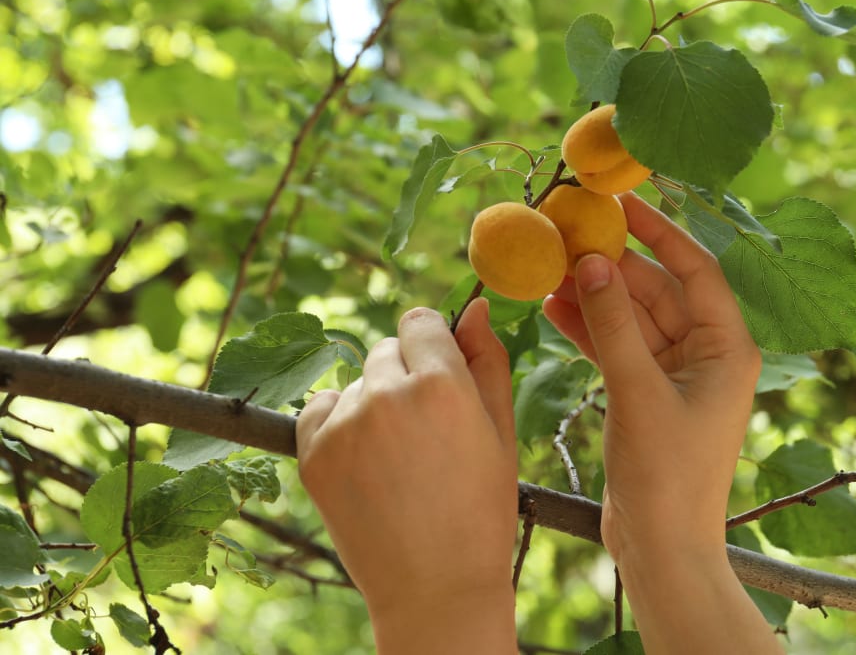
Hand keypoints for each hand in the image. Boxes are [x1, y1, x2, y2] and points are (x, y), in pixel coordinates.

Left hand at [296, 300, 518, 653]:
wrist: (436, 589)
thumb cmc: (481, 510)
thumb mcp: (501, 432)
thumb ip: (488, 361)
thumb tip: (474, 307)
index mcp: (443, 384)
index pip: (421, 321)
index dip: (433, 346)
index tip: (441, 378)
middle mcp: (388, 393)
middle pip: (387, 347)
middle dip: (406, 374)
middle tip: (426, 431)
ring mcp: (345, 424)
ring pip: (358, 381)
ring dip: (375, 401)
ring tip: (399, 459)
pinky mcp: (313, 452)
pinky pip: (321, 407)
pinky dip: (339, 423)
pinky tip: (366, 461)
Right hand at [543, 193, 781, 653]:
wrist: (661, 548)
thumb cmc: (667, 475)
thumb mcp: (638, 391)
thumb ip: (613, 325)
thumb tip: (591, 262)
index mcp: (728, 348)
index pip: (695, 269)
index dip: (659, 231)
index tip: (620, 201)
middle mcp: (706, 354)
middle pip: (657, 290)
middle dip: (612, 265)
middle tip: (567, 235)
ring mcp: (675, 375)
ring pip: (631, 318)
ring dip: (594, 296)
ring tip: (549, 268)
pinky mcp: (646, 394)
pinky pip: (617, 347)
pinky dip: (588, 330)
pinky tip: (552, 308)